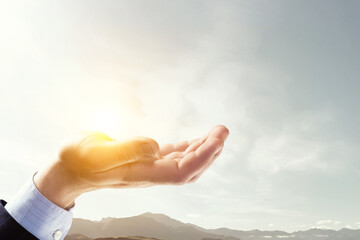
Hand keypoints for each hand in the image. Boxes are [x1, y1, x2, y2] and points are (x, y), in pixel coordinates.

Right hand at [34, 125, 228, 208]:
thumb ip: (127, 149)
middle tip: (222, 130)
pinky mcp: (143, 160)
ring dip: (203, 149)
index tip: (217, 139)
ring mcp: (147, 168)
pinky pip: (172, 156)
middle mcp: (149, 173)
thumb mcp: (96, 153)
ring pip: (184, 162)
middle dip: (210, 151)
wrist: (69, 170)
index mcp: (141, 173)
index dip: (202, 158)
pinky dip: (188, 148)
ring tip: (217, 133)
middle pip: (189, 169)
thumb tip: (156, 147)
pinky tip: (196, 141)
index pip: (181, 172)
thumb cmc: (78, 161)